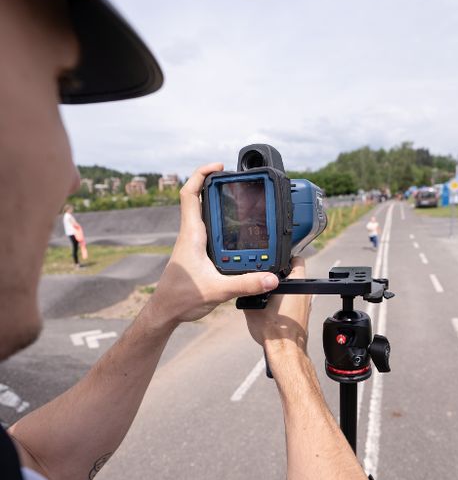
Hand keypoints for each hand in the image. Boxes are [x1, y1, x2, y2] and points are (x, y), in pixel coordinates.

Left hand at [150, 163, 278, 324]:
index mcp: (192, 235)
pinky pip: (207, 232)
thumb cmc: (180, 298)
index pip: (190, 194)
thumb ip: (245, 283)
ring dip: (216, 204)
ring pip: (202, 215)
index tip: (218, 168)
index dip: (201, 175)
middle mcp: (190, 235)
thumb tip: (270, 278)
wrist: (165, 312)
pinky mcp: (195, 255)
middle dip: (213, 185)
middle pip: (197, 199)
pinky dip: (219, 225)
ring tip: (236, 201)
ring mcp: (191, 244)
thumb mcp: (217, 290)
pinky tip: (233, 233)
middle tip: (233, 182)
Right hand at [244, 258, 310, 354]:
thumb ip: (250, 290)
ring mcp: (306, 305)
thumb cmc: (273, 330)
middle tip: (265, 278)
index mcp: (297, 283)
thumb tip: (245, 286)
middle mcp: (305, 293)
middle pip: (294, 274)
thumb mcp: (253, 305)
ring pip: (294, 290)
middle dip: (280, 274)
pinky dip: (284, 303)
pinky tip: (272, 310)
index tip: (275, 258)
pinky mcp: (303, 316)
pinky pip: (293, 303)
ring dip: (282, 290)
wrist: (283, 351)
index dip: (286, 256)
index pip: (297, 259)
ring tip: (266, 296)